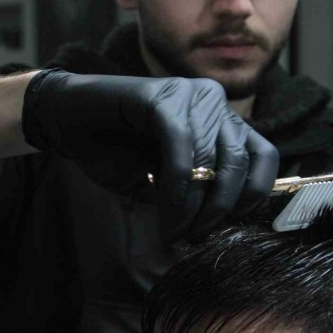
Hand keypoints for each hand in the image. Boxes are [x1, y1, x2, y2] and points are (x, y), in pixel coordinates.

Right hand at [21, 68, 279, 242]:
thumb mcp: (166, 182)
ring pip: (211, 160)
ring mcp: (190, 94)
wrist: (68, 123)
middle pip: (239, 163)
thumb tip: (217, 227)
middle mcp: (214, 103)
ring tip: (175, 232)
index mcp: (223, 121)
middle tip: (195, 238)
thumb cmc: (117, 152)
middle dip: (219, 210)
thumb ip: (196, 195)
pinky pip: (180, 149)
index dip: (252, 196)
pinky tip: (165, 210)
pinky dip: (175, 188)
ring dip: (193, 206)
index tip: (228, 227)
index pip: (264, 157)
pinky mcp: (162, 96)